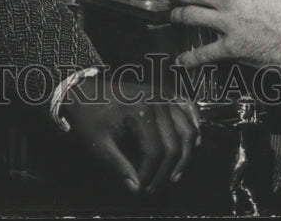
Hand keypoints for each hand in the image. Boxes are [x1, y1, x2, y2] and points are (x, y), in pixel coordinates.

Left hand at [64, 78, 200, 194]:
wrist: (85, 90)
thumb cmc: (90, 116)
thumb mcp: (98, 143)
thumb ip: (118, 166)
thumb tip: (137, 188)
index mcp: (140, 110)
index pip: (155, 152)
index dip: (151, 176)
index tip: (142, 190)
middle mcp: (157, 100)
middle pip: (174, 144)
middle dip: (167, 171)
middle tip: (156, 188)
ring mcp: (163, 94)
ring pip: (188, 129)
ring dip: (186, 155)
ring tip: (174, 174)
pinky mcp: (165, 92)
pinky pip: (188, 108)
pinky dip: (194, 126)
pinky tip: (192, 143)